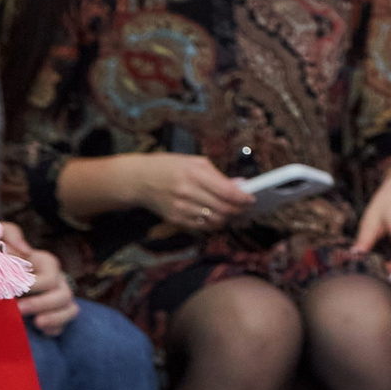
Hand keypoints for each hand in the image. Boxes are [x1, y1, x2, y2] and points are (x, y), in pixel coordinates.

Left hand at [1, 222, 76, 334]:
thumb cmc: (0, 256)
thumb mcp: (2, 238)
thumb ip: (9, 234)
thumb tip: (24, 250)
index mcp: (46, 263)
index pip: (50, 273)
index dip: (33, 284)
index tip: (14, 289)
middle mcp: (57, 280)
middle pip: (63, 293)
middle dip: (41, 303)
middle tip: (19, 309)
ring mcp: (59, 299)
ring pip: (70, 308)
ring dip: (52, 316)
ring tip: (35, 322)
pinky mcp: (55, 315)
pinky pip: (63, 324)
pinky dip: (54, 327)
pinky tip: (39, 328)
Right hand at [136, 153, 253, 231]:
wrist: (138, 179)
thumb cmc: (169, 167)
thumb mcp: (194, 162)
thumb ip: (218, 175)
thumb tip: (241, 187)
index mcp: (194, 174)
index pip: (227, 192)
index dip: (244, 198)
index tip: (252, 199)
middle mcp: (187, 192)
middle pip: (224, 209)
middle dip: (240, 210)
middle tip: (248, 208)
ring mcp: (181, 208)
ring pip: (216, 220)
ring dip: (230, 219)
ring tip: (236, 213)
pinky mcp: (176, 219)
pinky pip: (203, 226)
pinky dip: (215, 223)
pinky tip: (219, 217)